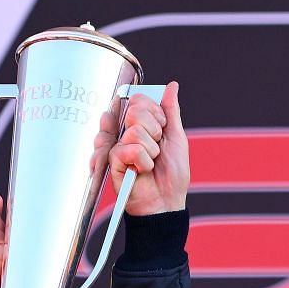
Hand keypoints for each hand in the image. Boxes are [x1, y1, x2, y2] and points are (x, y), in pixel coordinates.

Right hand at [110, 82, 189, 216]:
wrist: (167, 201)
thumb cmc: (172, 173)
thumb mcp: (176, 137)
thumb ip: (171, 111)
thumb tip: (172, 86)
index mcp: (140, 124)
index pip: (139, 100)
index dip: (154, 112)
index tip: (162, 129)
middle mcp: (126, 133)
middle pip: (134, 111)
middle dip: (154, 131)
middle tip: (156, 148)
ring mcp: (117, 146)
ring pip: (134, 131)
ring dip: (150, 151)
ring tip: (149, 163)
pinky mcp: (112, 162)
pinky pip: (128, 150)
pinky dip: (142, 162)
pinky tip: (140, 171)